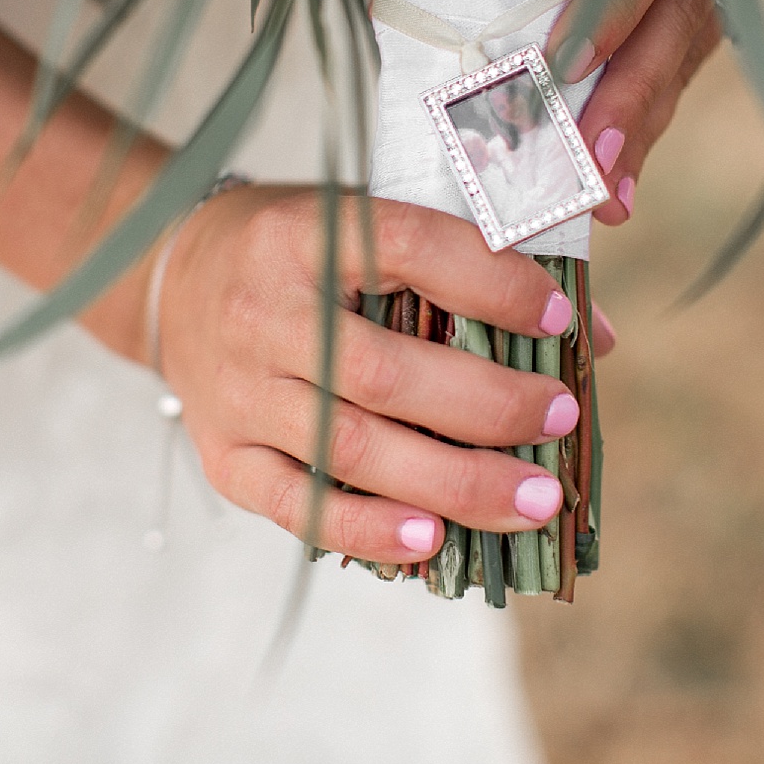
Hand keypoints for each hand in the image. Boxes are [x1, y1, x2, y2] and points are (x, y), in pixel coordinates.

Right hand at [156, 186, 586, 563]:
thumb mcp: (363, 222)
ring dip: (453, 483)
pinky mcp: (223, 455)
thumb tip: (593, 336)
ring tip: (533, 501)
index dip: (490, 283)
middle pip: (384, 373)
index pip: (407, 249)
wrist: (171, 277)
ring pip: (351, 449)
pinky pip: (298, 505)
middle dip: (488, 405)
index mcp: (304, 232)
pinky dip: (368, 528)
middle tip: (559, 420)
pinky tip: (433, 541)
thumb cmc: (297, 249)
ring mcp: (236, 391)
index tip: (559, 317)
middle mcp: (263, 311)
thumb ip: (466, 267)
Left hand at [547, 0, 763, 226]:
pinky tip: (625, 164)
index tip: (565, 66)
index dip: (617, 2)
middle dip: (636, 98)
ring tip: (606, 193)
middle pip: (688, 7)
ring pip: (697, 40)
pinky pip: (699, 46)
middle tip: (589, 172)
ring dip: (648, 120)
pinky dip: (656, 104)